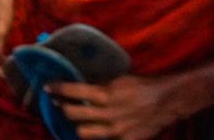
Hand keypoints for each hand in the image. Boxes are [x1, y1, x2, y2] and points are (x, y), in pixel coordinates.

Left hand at [50, 75, 184, 139]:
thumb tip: (79, 83)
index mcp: (105, 93)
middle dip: (62, 107)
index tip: (47, 88)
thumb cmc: (141, 87)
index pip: (72, 91)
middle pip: (72, 114)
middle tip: (58, 103)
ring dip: (78, 125)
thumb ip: (99, 84)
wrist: (166, 102)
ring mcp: (115, 130)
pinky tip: (94, 131)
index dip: (57, 89)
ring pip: (82, 132)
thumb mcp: (118, 80)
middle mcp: (107, 113)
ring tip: (76, 119)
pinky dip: (96, 135)